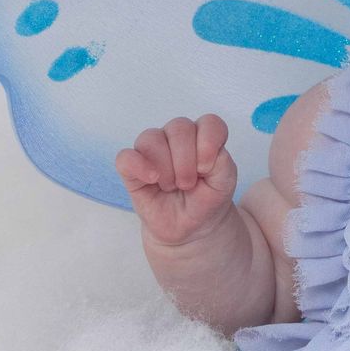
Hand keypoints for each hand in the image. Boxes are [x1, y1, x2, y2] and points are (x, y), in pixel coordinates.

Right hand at [114, 115, 238, 248]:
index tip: (207, 168)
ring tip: (172, 186)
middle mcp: (176, 138)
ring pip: (152, 138)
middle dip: (186, 161)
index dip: (209, 143)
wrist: (190, 227)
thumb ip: (221, 163)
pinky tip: (152, 179)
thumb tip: (201, 153)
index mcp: (202, 137)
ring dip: (166, 167)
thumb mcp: (224, 183)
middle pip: (179, 127)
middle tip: (188, 184)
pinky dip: (138, 165)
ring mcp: (152, 150)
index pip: (209, 123)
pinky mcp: (132, 168)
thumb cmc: (207, 199)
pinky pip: (125, 157)